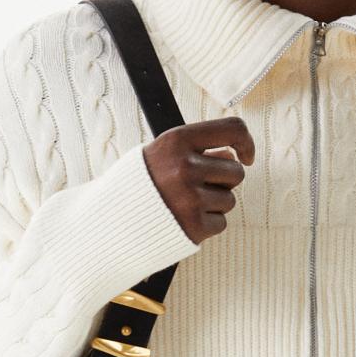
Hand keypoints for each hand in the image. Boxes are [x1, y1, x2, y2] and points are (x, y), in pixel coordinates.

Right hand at [143, 117, 255, 242]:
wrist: (109, 222)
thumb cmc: (141, 185)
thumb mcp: (162, 155)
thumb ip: (197, 150)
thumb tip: (232, 156)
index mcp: (177, 140)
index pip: (232, 129)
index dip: (246, 143)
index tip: (245, 157)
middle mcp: (185, 167)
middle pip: (235, 172)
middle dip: (224, 181)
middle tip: (198, 187)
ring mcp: (190, 198)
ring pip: (229, 200)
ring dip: (213, 204)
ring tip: (185, 204)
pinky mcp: (194, 227)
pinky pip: (220, 223)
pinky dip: (206, 225)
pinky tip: (184, 221)